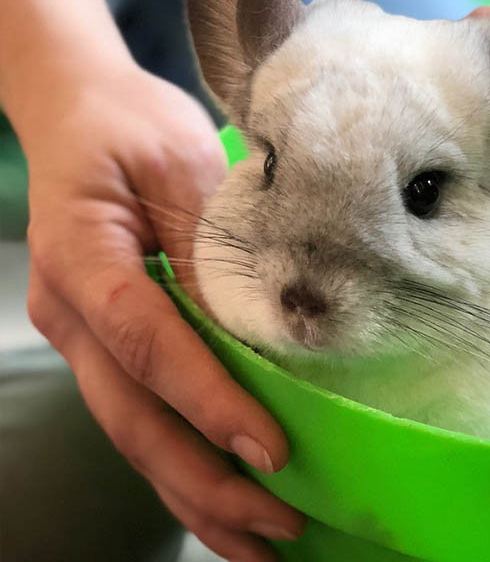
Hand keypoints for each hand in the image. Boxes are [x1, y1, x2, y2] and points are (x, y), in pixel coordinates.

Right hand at [25, 59, 304, 561]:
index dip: (207, 399)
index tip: (269, 447)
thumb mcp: (177, 161)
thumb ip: (212, 241)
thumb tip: (265, 323)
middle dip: (203, 478)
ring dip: (193, 490)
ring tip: (257, 542)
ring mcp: (82, 333)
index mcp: (83, 257)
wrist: (81, 112)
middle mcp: (71, 311)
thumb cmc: (129, 125)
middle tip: (276, 523)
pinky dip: (182, 458)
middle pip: (131, 415)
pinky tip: (224, 495)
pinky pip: (140, 411)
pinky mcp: (108, 339)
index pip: (147, 343)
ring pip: (132, 430)